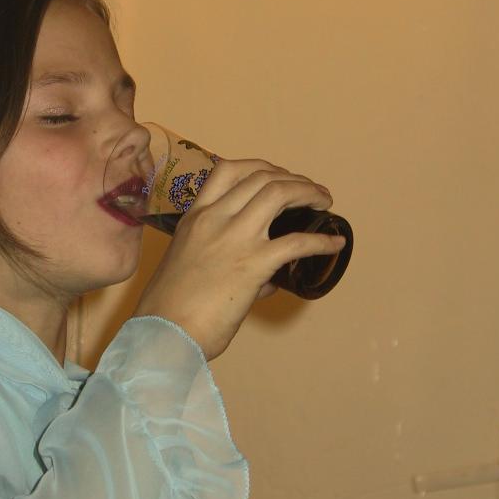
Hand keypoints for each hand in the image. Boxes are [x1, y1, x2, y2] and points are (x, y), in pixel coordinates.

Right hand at [133, 159, 344, 359]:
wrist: (162, 331)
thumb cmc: (169, 308)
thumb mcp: (188, 266)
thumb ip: (224, 261)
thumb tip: (265, 280)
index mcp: (195, 217)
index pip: (227, 170)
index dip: (259, 166)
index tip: (278, 176)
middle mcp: (215, 218)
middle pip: (261, 176)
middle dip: (293, 179)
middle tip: (310, 192)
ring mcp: (235, 237)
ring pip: (279, 193)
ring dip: (309, 193)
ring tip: (324, 203)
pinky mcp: (254, 264)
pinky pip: (298, 243)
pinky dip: (322, 241)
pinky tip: (335, 244)